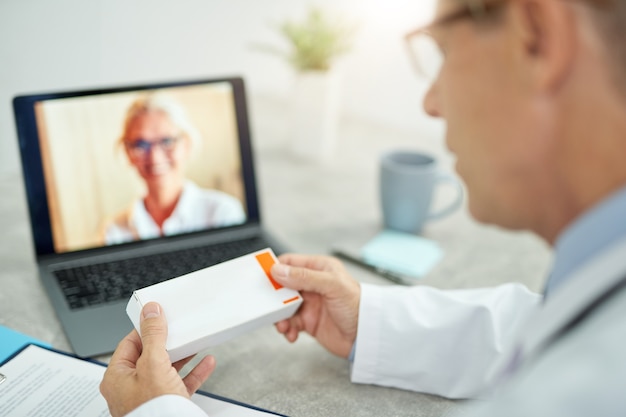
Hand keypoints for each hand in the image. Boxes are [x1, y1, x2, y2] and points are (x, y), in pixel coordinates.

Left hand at [100, 302, 215, 416]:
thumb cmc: (153, 410)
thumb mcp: (153, 364)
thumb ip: (153, 335)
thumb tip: (151, 311)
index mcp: (117, 377)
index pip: (129, 343)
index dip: (145, 328)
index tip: (159, 317)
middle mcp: (130, 388)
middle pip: (150, 355)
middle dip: (168, 342)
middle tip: (178, 329)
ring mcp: (149, 397)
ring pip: (167, 369)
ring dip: (183, 355)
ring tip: (194, 342)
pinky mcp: (167, 404)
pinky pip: (181, 383)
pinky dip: (193, 372)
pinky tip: (205, 363)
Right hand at [271, 254, 360, 357]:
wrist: (367, 336)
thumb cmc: (358, 306)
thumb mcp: (331, 285)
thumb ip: (304, 276)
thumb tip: (279, 270)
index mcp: (319, 268)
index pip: (290, 263)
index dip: (275, 268)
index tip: (263, 277)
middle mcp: (313, 284)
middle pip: (283, 286)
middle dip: (274, 298)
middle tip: (269, 306)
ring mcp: (310, 303)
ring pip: (283, 306)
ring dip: (279, 317)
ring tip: (283, 325)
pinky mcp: (309, 321)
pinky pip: (290, 323)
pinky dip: (287, 329)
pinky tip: (291, 333)